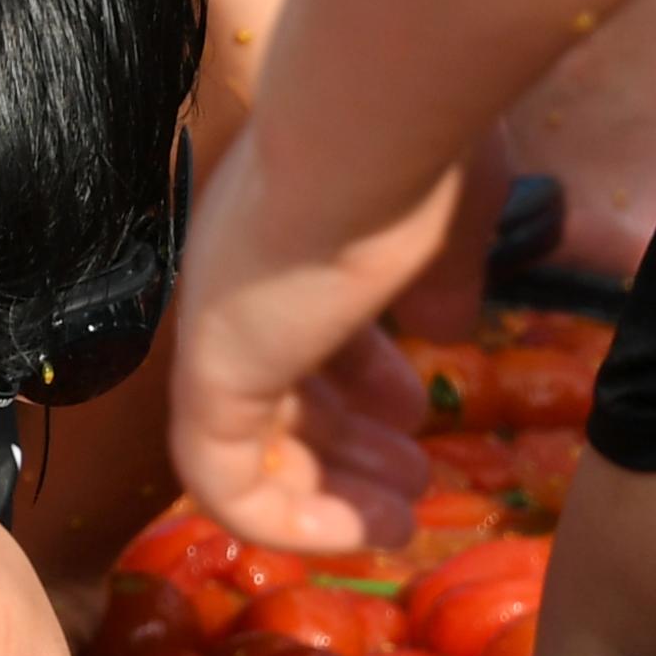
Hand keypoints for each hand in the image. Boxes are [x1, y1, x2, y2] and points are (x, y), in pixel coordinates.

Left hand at [168, 136, 440, 551]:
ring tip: (399, 522)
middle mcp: (238, 284)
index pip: (303, 329)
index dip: (358, 383)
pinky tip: (359, 535)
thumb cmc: (421, 154)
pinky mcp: (207, 377)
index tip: (416, 413)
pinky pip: (224, 485)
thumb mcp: (448, 229)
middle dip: (348, 447)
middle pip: (279, 392)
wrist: (377, 120)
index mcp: (285, 239)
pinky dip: (287, 523)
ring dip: (328, 494)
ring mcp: (216, 329)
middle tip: (414, 484)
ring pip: (252, 445)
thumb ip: (440, 279)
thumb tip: (447, 327)